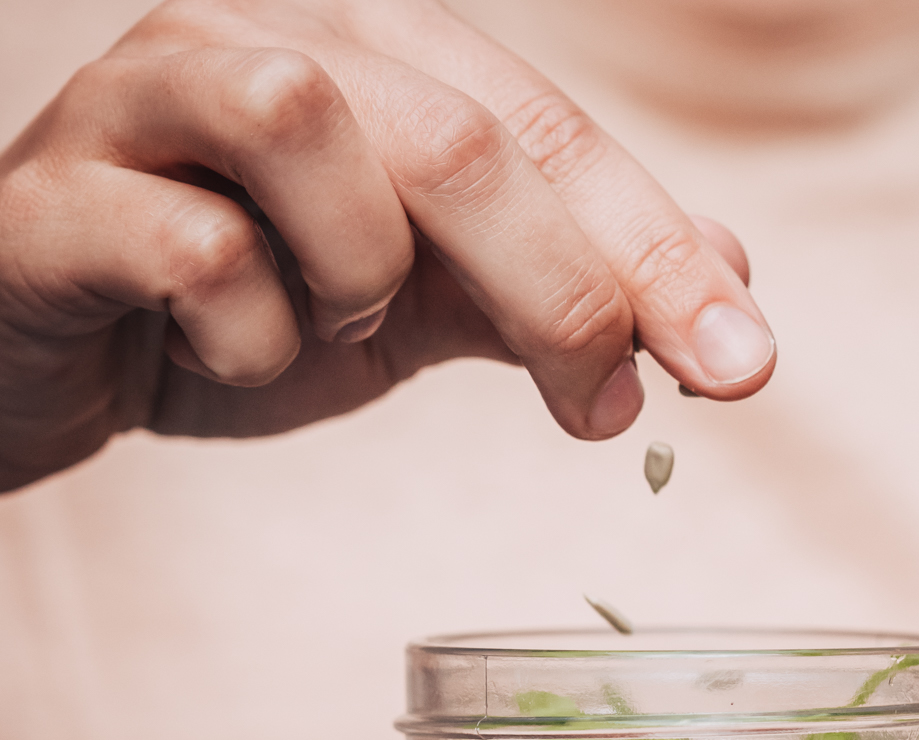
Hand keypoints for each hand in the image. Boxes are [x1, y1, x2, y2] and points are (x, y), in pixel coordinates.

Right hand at [0, 0, 774, 491]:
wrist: (53, 352)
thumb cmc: (238, 312)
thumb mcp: (418, 307)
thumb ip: (552, 286)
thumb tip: (728, 282)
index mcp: (369, 64)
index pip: (546, 130)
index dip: (654, 246)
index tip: (743, 367)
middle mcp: (264, 46)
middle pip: (453, 126)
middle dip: (558, 281)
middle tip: (602, 407)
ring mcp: (149, 106)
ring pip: (303, 120)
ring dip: (359, 270)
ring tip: (336, 333)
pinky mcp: (60, 197)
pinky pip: (188, 247)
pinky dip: (245, 333)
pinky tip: (234, 360)